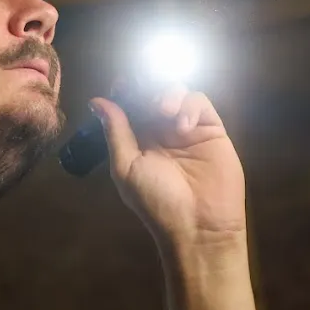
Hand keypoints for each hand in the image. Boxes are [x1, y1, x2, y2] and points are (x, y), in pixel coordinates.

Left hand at [90, 86, 245, 251]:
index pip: (130, 104)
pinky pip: (199, 102)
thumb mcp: (127, 167)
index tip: (121, 83)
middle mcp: (162, 131)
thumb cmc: (157, 202)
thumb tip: (97, 102)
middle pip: (153, 92)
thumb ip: (116, 132)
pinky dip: (189, 106)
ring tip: (163, 111)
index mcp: (138, 140)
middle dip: (147, 87)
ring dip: (167, 93)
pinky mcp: (212, 129)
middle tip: (144, 94)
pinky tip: (182, 126)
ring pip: (177, 91)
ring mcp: (187, 128)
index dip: (125, 90)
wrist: (198, 226)